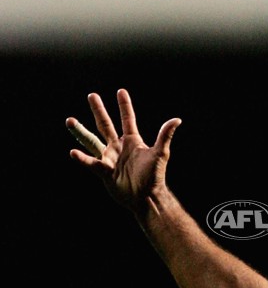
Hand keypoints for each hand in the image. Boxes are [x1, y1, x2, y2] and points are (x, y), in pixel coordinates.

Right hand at [66, 88, 181, 210]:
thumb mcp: (160, 153)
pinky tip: (73, 152)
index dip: (124, 106)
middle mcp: (119, 148)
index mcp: (132, 141)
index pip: (127, 119)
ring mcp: (110, 159)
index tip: (121, 91)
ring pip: (92, 141)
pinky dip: (82, 158)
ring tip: (69, 120)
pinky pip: (91, 162)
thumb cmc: (154, 176)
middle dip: (99, 110)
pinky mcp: (104, 172)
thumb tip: (177, 119)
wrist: (146, 197)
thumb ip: (165, 136)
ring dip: (81, 130)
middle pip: (105, 125)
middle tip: (92, 95)